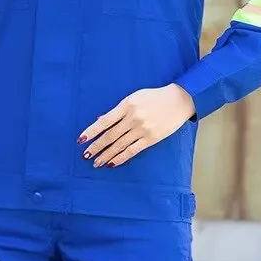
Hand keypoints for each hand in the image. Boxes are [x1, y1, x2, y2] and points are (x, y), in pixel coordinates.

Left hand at [78, 85, 194, 167]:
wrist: (179, 100)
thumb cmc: (155, 97)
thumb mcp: (134, 97)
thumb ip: (118, 110)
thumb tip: (101, 119)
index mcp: (127, 105)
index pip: (104, 121)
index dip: (91, 131)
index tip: (81, 140)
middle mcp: (133, 118)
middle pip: (110, 136)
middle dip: (96, 147)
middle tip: (86, 155)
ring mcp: (142, 130)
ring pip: (119, 145)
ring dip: (106, 155)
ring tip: (96, 162)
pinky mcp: (151, 139)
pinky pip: (132, 151)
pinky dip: (120, 158)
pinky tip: (111, 163)